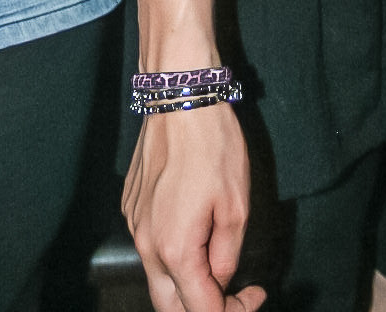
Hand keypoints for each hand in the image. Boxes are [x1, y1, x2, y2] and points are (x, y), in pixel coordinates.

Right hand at [123, 104, 265, 311]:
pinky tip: (194, 227)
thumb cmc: (213, 145)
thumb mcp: (237, 206)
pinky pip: (149, 245)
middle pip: (169, 308)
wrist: (179, 95)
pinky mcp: (130, 205)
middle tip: (232, 294)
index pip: (202, 311)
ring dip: (185, 282)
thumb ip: (228, 255)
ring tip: (216, 257)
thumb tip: (221, 279)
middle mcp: (146, 244)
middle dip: (201, 310)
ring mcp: (134, 224)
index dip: (234, 311)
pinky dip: (171, 252)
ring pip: (157, 277)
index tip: (255, 293)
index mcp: (175, 250)